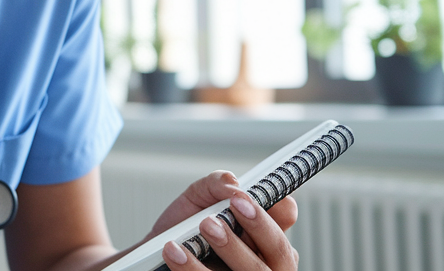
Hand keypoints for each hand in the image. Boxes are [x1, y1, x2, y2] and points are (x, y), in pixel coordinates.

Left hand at [150, 172, 298, 270]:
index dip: (272, 209)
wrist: (158, 255)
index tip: (240, 198)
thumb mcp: (198, 198)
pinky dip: (193, 268)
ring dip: (228, 248)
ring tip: (200, 228)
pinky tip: (174, 252)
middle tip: (213, 218)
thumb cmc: (186, 228)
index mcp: (267, 234)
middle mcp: (268, 261)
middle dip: (254, 228)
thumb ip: (215, 184)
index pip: (285, 219)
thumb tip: (232, 182)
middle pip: (279, 250)